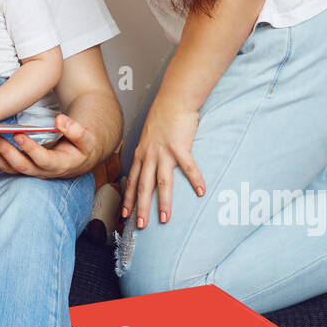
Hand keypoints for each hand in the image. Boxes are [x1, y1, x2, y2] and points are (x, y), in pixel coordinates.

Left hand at [0, 112, 95, 179]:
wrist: (78, 159)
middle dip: (5, 151)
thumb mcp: (87, 139)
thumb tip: (61, 120)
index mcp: (60, 164)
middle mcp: (42, 172)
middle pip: (20, 166)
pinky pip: (2, 166)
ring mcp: (30, 171)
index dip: (31, 149)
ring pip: (7, 168)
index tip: (19, 135)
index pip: (43, 159)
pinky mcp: (20, 168)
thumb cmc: (82, 147)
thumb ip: (77, 130)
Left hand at [122, 92, 203, 227]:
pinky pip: (189, 167)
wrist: (173, 100)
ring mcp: (164, 152)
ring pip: (162, 182)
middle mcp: (149, 155)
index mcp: (141, 154)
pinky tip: (202, 191)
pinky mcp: (180, 146)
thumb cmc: (163, 118)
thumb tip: (147, 167)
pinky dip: (196, 180)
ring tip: (166, 219)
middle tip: (140, 226)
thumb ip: (147, 153)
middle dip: (141, 207)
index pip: (131, 181)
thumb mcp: (148, 137)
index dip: (128, 199)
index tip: (124, 216)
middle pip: (143, 186)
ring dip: (164, 202)